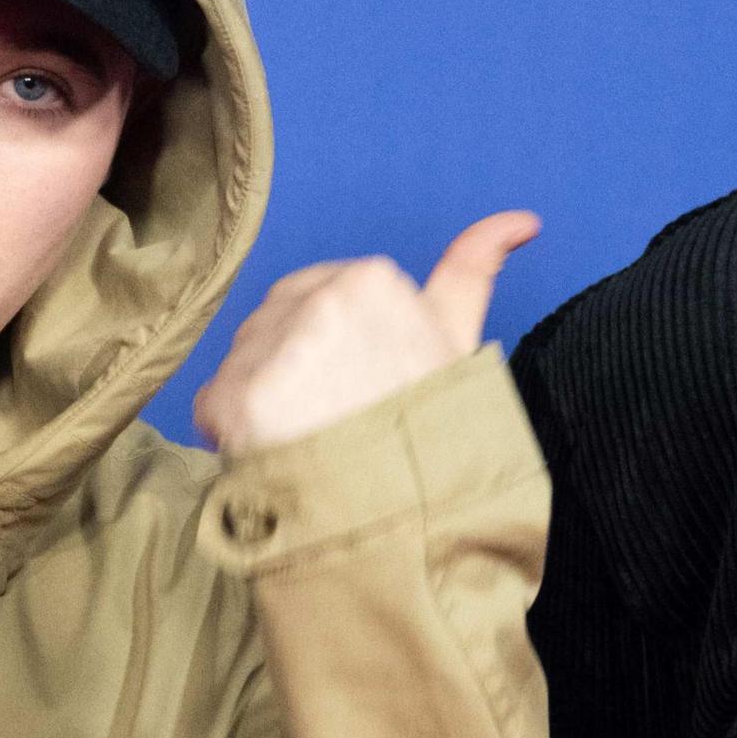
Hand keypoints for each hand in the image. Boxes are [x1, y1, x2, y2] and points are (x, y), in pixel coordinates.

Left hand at [191, 211, 538, 453]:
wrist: (410, 519)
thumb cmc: (438, 431)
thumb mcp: (460, 341)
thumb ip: (473, 271)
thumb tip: (522, 218)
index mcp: (372, 279)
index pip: (325, 302)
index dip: (341, 355)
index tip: (365, 392)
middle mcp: (315, 299)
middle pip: (280, 327)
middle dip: (298, 371)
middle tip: (340, 423)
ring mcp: (271, 348)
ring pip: (247, 364)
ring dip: (266, 403)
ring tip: (314, 443)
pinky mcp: (233, 397)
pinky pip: (214, 407)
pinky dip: (233, 439)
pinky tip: (276, 458)